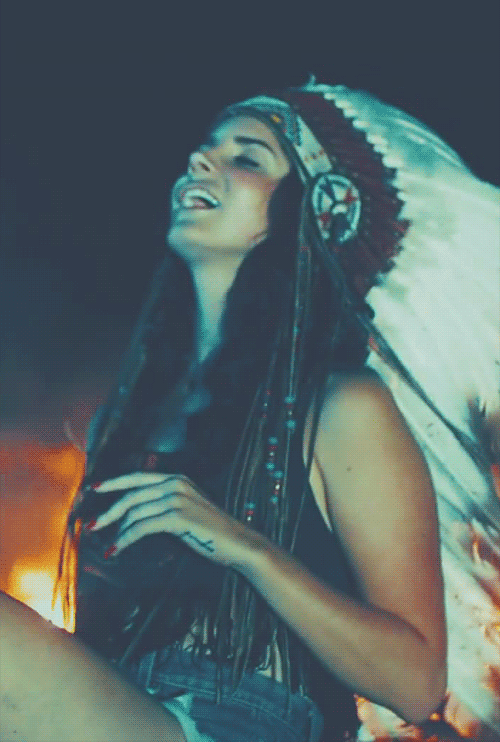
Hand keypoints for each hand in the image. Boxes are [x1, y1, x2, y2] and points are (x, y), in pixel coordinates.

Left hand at [87, 472, 264, 569]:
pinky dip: (126, 539)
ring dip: (116, 531)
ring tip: (106, 544)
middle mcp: (175, 484)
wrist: (238, 543)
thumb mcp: (187, 509)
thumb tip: (134, 515)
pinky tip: (118, 549)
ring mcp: (177, 499)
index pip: (137, 477)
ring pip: (135, 512)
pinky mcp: (178, 517)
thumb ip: (165, 505)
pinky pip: (142, 527)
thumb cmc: (212, 531)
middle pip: (132, 495)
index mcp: (177, 478)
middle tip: (91, 525)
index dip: (114, 482)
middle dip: (108, 511)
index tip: (94, 488)